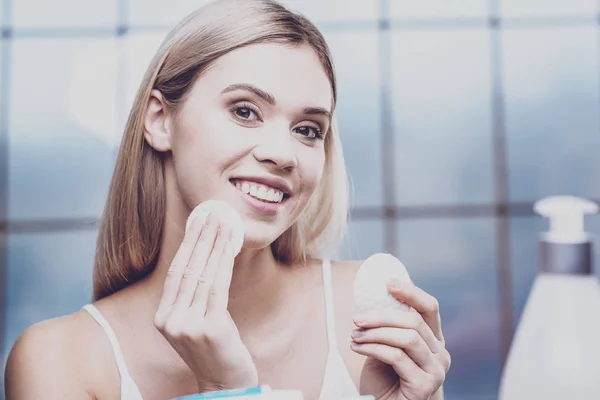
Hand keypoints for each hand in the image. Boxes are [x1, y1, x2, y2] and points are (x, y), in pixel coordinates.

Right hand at [153, 212, 257, 390]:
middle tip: (212, 215)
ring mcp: (188, 326)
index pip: (175, 273)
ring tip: (224, 224)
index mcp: (162, 318)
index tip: (197, 222)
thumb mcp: (196, 320)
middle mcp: (170, 321)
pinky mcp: (209, 329)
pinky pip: (218, 288)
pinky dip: (224, 264)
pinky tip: (229, 247)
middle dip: (201, 239)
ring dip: (215, 246)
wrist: (225, 383)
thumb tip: (205, 253)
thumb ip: (193, 295)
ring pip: (203, 276)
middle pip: (187, 270)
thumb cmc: (214, 348)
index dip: (187, 245)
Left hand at [351, 279, 450, 399]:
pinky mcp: (424, 385)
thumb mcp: (388, 346)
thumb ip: (388, 327)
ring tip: (355, 336)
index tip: (388, 283)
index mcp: (434, 340)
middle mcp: (441, 354)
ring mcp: (436, 371)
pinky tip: (357, 348)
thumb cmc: (387, 379)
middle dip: (381, 316)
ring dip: (375, 333)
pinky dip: (373, 348)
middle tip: (357, 319)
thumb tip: (373, 297)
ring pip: (407, 337)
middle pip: (413, 321)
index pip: (429, 308)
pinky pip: (397, 357)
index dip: (411, 292)